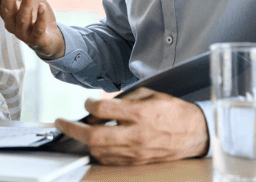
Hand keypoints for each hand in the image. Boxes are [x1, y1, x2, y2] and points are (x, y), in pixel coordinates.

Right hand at [0, 0, 64, 58]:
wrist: (50, 38)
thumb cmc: (34, 14)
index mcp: (7, 11)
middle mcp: (12, 22)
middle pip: (7, 10)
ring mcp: (24, 32)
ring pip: (22, 18)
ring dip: (26, 4)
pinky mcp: (37, 39)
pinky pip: (37, 30)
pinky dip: (40, 19)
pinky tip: (43, 7)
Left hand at [54, 88, 209, 164]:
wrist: (195, 133)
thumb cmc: (172, 111)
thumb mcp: (149, 94)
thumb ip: (123, 99)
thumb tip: (100, 106)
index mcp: (140, 114)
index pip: (103, 110)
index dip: (89, 104)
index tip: (87, 103)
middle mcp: (136, 135)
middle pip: (94, 136)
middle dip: (72, 129)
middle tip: (61, 123)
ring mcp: (136, 152)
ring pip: (99, 151)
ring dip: (84, 141)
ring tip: (79, 131)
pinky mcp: (137, 162)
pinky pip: (110, 159)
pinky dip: (98, 150)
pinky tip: (96, 142)